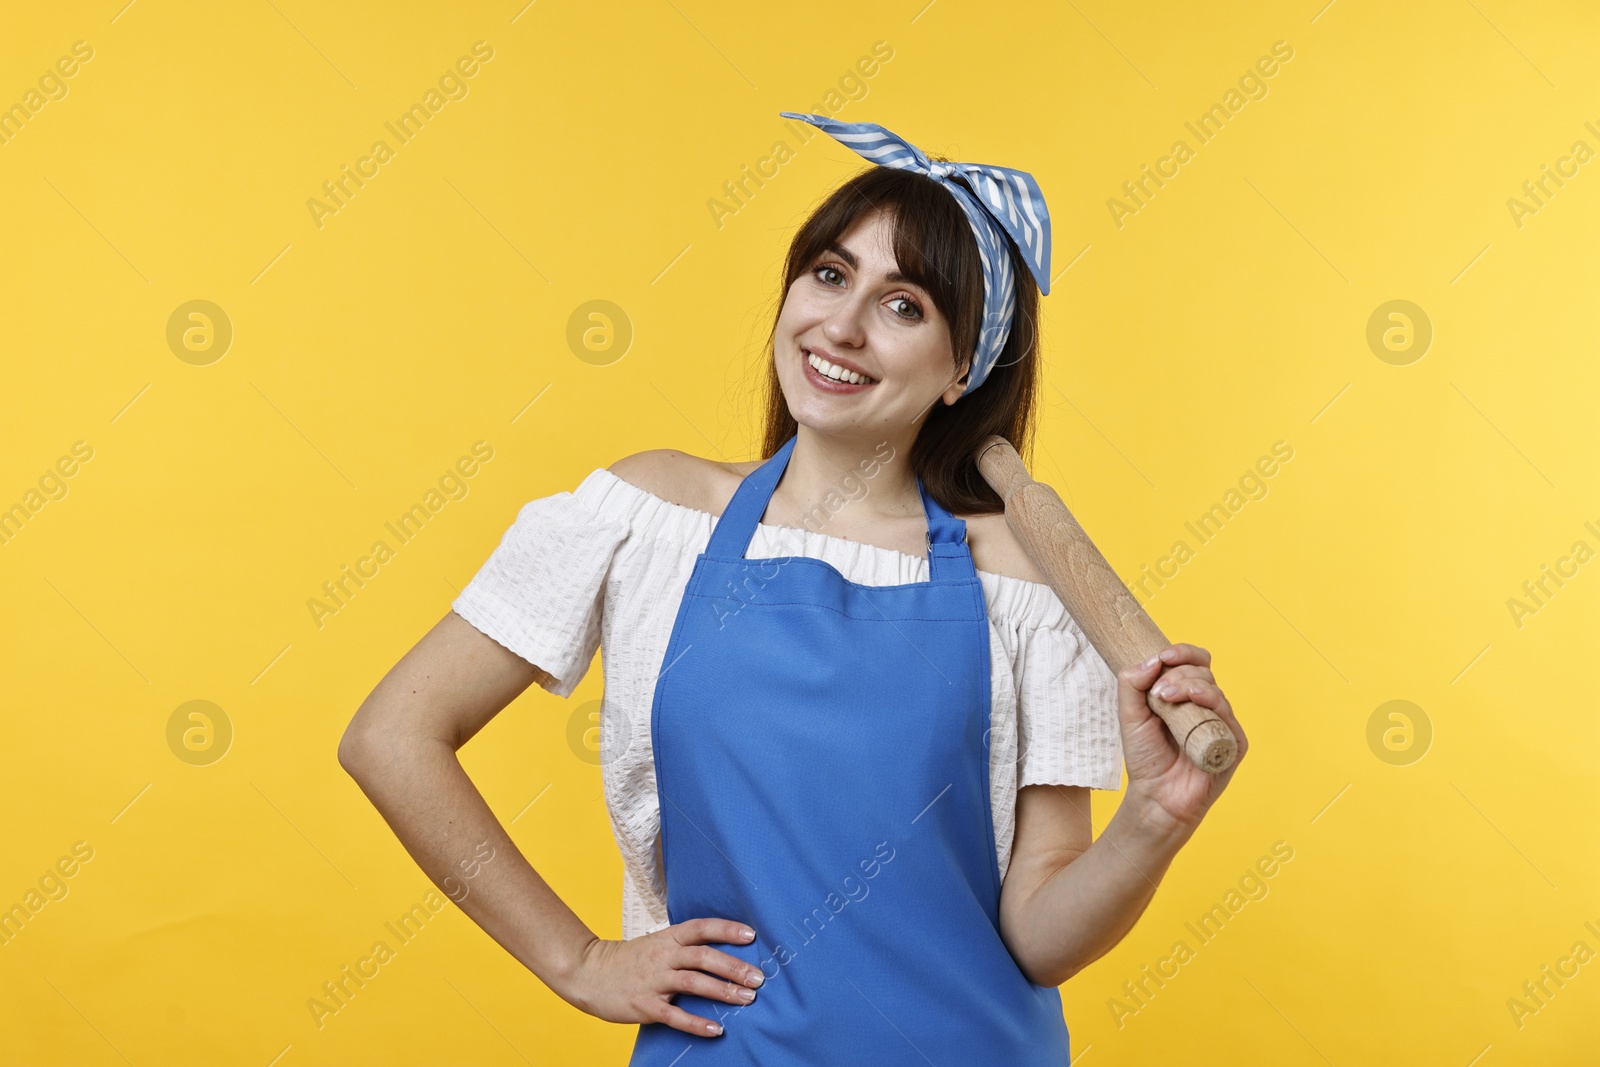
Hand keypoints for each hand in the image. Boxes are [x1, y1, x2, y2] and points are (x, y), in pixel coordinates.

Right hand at [556, 919, 765, 1037]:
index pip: (701, 927)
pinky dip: (697, 1024)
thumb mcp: (657, 944)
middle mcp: (663, 956)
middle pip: (703, 956)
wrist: (588, 973)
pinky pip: (675, 1015)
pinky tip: (716, 1029)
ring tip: (747, 999)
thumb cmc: (630, 960)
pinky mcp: (644, 1005)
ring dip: (723, 991)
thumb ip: (684, 946)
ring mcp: (653, 981)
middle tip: (759, 978)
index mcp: (667, 938)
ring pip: (693, 983)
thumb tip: (722, 951)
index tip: (752, 936)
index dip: (727, 929)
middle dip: (734, 967)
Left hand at [1114, 642, 1247, 838]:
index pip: (1194, 662)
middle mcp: (1207, 707)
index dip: (1183, 653)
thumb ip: (1133, 683)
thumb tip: (1153, 659)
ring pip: (1215, 690)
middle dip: (1178, 674)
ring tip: (1166, 698)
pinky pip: (1228, 716)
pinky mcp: (1233, 744)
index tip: (1163, 656)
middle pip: (1203, 672)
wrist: (1155, 796)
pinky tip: (1194, 703)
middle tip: (1158, 693)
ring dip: (1189, 686)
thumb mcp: (1130, 715)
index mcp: (1187, 696)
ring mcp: (1221, 724)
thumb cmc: (1146, 757)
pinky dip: (1211, 703)